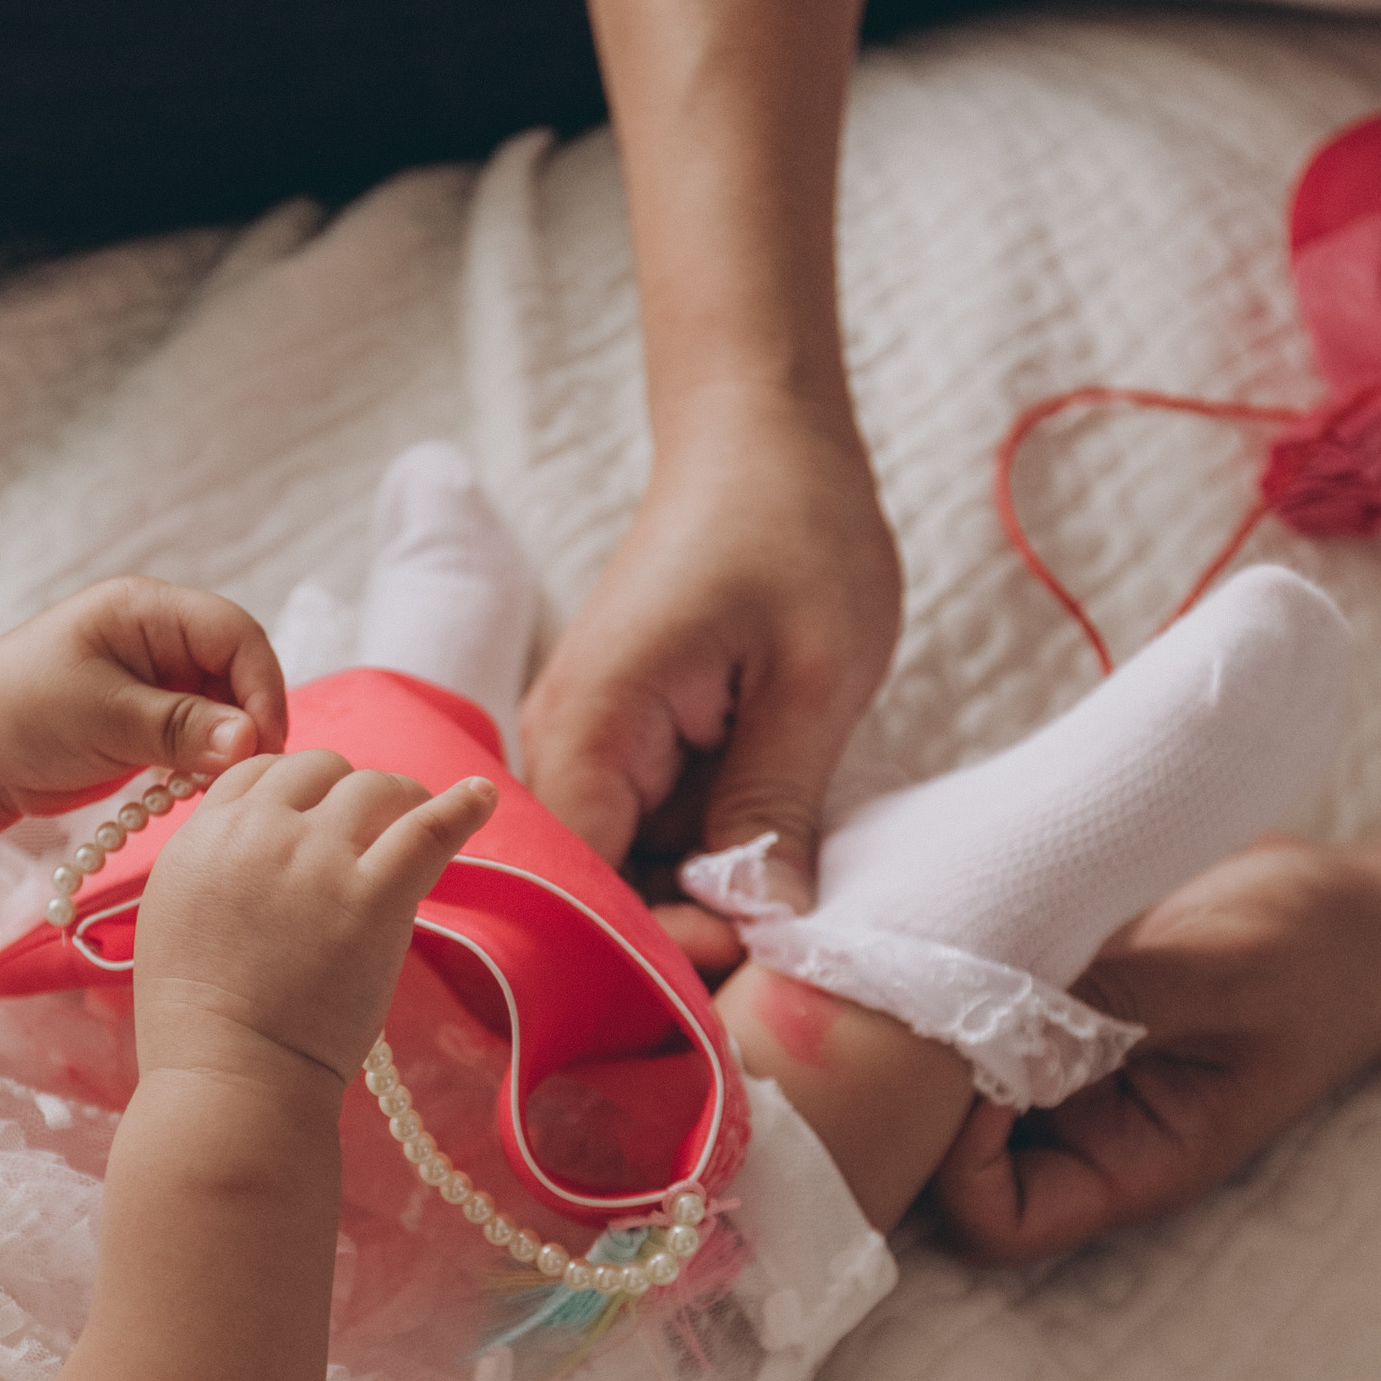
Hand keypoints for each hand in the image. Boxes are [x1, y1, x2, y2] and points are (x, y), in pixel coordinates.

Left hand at [0, 578, 289, 829]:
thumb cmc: (17, 712)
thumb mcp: (100, 716)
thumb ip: (178, 727)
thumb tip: (249, 741)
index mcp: (147, 610)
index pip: (235, 635)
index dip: (261, 688)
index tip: (260, 747)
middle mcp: (161, 639)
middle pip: (240, 673)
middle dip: (248, 724)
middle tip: (240, 778)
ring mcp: (159, 681)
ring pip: (227, 710)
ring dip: (228, 749)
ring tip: (211, 788)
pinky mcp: (153, 722)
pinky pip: (203, 739)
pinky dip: (205, 764)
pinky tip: (188, 790)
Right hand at [132, 750, 495, 1095]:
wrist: (229, 1084)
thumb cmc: (198, 1028)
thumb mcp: (175, 922)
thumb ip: (214, 871)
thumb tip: (251, 851)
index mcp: (201, 838)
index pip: (257, 770)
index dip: (294, 790)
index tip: (316, 816)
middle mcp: (257, 832)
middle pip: (318, 768)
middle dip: (344, 795)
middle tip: (368, 832)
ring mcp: (317, 859)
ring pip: (373, 786)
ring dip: (398, 801)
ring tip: (418, 823)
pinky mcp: (372, 896)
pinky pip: (428, 828)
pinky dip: (461, 805)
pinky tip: (481, 796)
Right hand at [519, 391, 902, 962]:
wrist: (763, 430)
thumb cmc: (793, 526)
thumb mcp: (813, 679)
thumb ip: (776, 810)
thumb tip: (765, 930)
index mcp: (591, 727)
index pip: (585, 888)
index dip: (661, 944)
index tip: (761, 950)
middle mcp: (567, 744)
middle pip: (599, 891)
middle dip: (685, 933)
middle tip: (791, 951)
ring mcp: (595, 743)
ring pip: (633, 868)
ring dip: (705, 898)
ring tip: (793, 904)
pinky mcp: (630, 741)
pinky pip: (657, 829)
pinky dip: (712, 854)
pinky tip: (776, 855)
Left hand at [930, 839, 1380, 1263]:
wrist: (1363, 907)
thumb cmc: (1318, 958)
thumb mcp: (1223, 971)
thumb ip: (1112, 998)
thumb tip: (989, 1001)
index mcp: (1131, 1164)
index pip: (998, 1219)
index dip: (958, 1161)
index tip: (970, 1061)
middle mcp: (1080, 1128)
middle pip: (946, 1157)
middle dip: (921, 1087)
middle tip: (910, 990)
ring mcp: (1060, 1067)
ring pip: (946, 1079)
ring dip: (929, 1017)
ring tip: (933, 939)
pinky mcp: (1050, 1001)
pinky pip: (969, 1006)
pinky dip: (953, 967)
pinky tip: (960, 908)